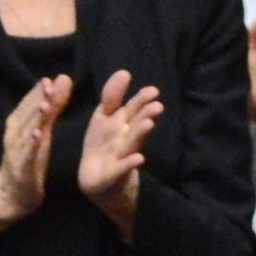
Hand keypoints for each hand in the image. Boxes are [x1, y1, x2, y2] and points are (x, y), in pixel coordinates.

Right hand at [0, 74, 70, 236]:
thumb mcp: (41, 131)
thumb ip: (51, 107)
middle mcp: (15, 135)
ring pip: (27, 132)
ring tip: (45, 104)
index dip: (37, 92)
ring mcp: (17, 152)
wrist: (11, 193)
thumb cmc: (28, 158)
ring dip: (34, 118)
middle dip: (37, 99)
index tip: (48, 79)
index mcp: (19, 125)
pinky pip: (28, 155)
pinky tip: (38, 135)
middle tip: (49, 84)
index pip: (28, 105)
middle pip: (28, 115)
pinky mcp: (23, 168)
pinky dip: (32, 145)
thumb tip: (62, 79)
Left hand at [79, 68, 163, 235]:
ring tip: (148, 124)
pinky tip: (139, 159)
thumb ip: (112, 96)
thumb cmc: (104, 147)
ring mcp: (120, 158)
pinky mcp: (114, 176)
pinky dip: (129, 164)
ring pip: (131, 143)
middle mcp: (124, 139)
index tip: (153, 91)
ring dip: (140, 134)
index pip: (132, 110)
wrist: (97, 183)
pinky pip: (121, 169)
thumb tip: (124, 72)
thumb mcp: (104, 119)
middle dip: (145, 115)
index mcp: (121, 125)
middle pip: (135, 125)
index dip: (141, 100)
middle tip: (157, 106)